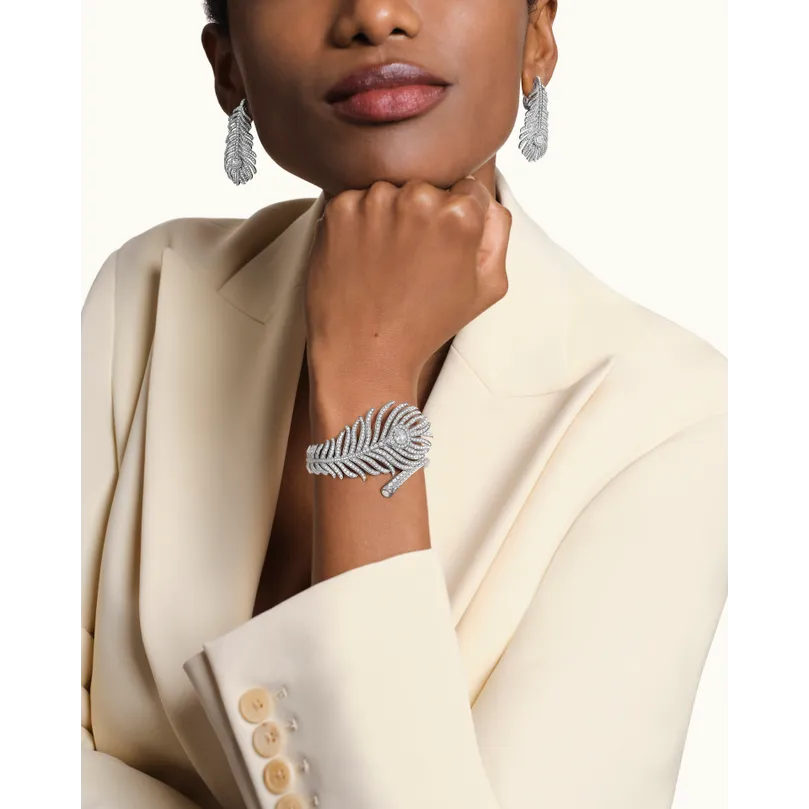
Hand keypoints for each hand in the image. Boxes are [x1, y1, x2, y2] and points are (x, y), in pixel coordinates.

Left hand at [304, 176, 512, 404]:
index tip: (441, 245)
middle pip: (426, 187)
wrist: (364, 354)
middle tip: (411, 261)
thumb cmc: (426, 325)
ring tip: (384, 264)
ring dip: (387, 217)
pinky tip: (361, 260)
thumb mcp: (487, 288)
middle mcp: (417, 198)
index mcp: (460, 214)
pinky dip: (356, 225)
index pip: (467, 187)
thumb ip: (498, 232)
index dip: (457, 218)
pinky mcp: (338, 210)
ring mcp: (373, 202)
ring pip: (388, 192)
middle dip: (421, 215)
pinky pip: (353, 203)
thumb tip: (484, 197)